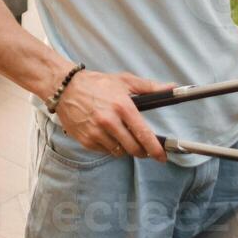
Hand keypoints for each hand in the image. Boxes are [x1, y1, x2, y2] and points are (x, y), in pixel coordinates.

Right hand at [53, 70, 175, 160]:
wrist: (66, 88)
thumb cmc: (97, 84)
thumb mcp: (125, 81)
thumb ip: (150, 87)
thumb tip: (172, 87)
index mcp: (122, 106)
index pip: (143, 133)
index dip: (154, 148)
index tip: (162, 156)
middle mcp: (109, 121)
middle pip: (133, 148)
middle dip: (142, 151)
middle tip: (144, 148)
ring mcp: (96, 132)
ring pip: (119, 152)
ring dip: (125, 149)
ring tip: (123, 136)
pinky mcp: (85, 140)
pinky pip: (105, 151)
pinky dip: (110, 147)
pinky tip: (108, 135)